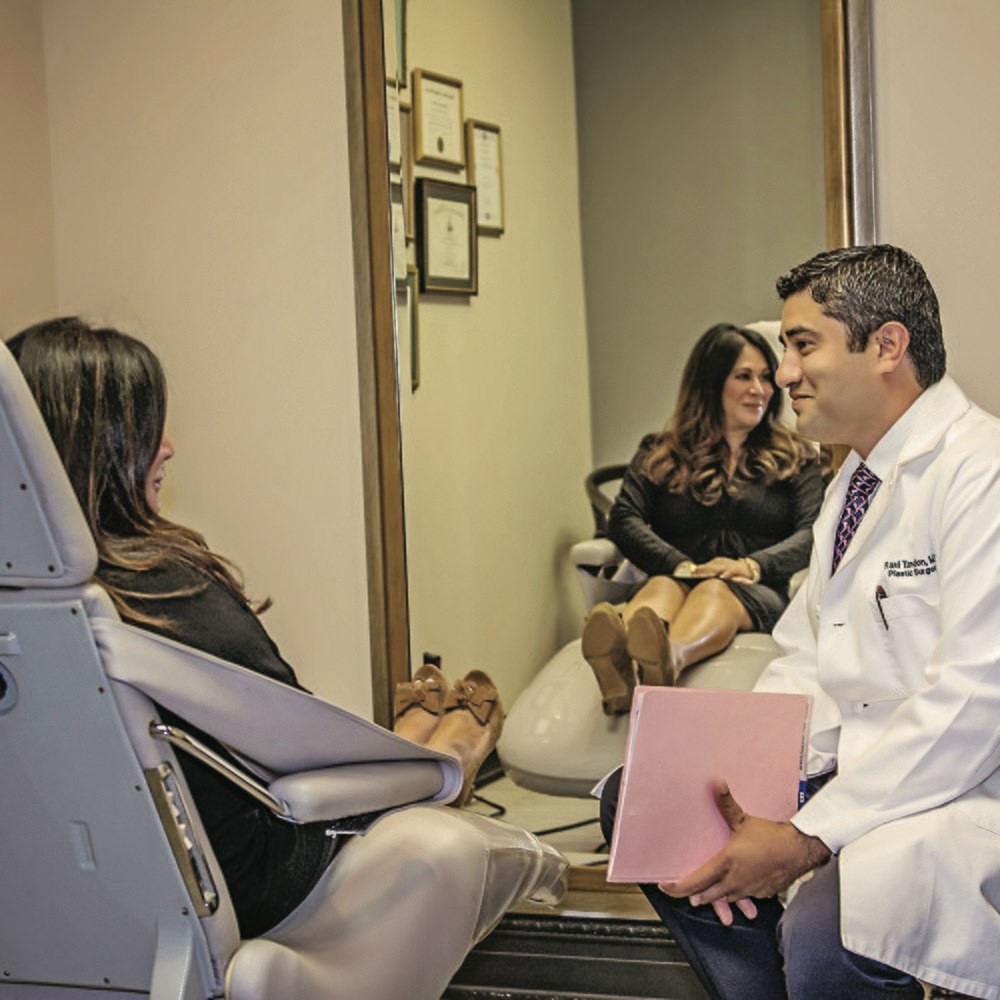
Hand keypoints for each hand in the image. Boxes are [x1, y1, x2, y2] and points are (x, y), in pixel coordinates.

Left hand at [657, 780, 830, 920]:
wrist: (800, 849)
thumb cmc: (773, 836)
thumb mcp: (744, 820)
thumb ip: (727, 804)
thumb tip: (717, 783)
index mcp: (726, 864)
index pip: (695, 882)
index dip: (677, 888)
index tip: (665, 887)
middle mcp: (734, 882)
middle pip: (705, 896)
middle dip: (692, 894)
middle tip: (683, 888)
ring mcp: (748, 891)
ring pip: (723, 899)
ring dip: (713, 896)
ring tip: (704, 891)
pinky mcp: (760, 894)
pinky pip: (741, 898)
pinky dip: (733, 895)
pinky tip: (733, 887)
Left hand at [691, 557, 751, 581]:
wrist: (750, 568)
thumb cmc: (733, 571)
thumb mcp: (722, 570)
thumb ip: (713, 573)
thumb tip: (700, 576)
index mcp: (717, 562)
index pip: (706, 566)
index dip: (698, 569)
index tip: (690, 573)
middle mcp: (722, 562)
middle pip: (710, 566)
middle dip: (702, 569)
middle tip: (693, 573)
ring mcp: (729, 565)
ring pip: (719, 568)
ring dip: (711, 571)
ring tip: (704, 575)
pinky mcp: (737, 569)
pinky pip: (731, 571)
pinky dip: (726, 574)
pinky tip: (722, 577)